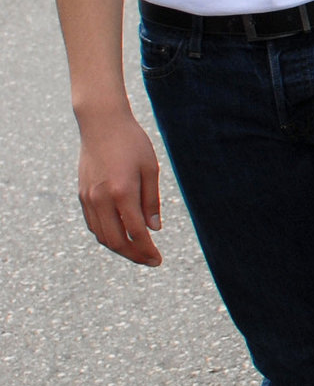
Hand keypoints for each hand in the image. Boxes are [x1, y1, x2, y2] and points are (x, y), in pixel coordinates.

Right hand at [77, 105, 162, 265]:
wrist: (102, 124)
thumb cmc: (132, 143)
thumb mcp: (150, 169)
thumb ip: (151, 201)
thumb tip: (153, 230)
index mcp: (122, 192)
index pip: (135, 232)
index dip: (147, 250)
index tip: (158, 259)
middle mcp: (101, 198)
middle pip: (115, 241)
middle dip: (133, 255)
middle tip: (151, 261)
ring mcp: (88, 198)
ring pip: (101, 235)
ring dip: (119, 248)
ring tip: (138, 252)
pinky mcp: (82, 195)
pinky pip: (93, 224)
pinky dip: (106, 235)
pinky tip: (121, 237)